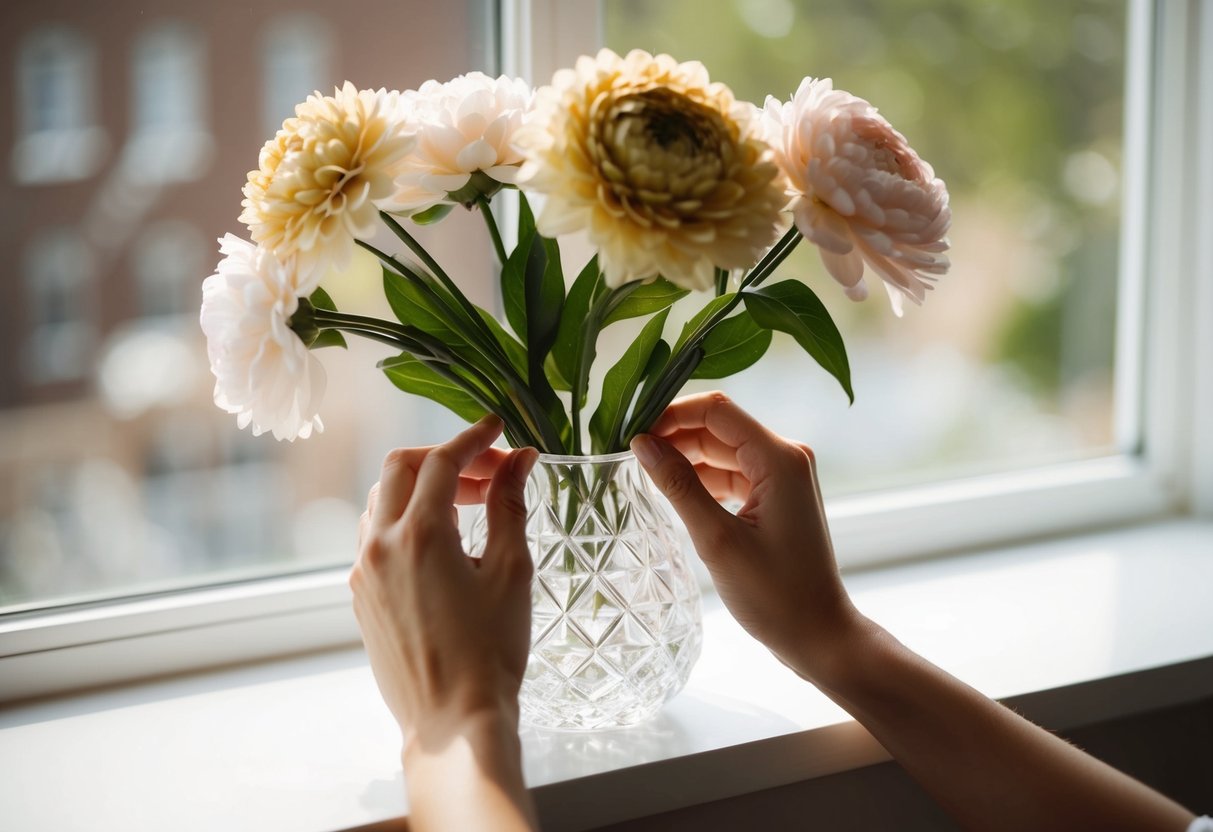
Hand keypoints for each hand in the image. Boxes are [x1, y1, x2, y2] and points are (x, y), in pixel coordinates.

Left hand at [349, 415, 537, 752]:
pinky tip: (444, 542)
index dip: (473, 438)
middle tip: (489, 473)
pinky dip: (405, 519)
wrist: (453, 720)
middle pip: (400, 467)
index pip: (440, 461)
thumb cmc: (490, 652)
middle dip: (445, 458)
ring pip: (383, 499)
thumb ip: (509, 506)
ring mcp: (363, 571)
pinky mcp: (360, 595)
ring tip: (470, 507)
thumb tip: (520, 460)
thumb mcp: (511, 571)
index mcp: (420, 534)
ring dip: (422, 487)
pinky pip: (375, 535)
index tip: (498, 427)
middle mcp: (380, 545)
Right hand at [630, 391, 858, 681]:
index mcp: (780, 458)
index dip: (671, 414)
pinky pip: (732, 473)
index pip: (717, 410)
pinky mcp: (776, 496)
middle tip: (627, 456)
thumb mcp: (717, 540)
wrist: (818, 635)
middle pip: (718, 427)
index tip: (632, 434)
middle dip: (674, 436)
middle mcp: (786, 457)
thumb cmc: (775, 595)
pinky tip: (674, 495)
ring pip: (722, 450)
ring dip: (685, 459)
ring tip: (644, 475)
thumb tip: (642, 444)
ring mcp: (783, 477)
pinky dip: (703, 480)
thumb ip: (679, 486)